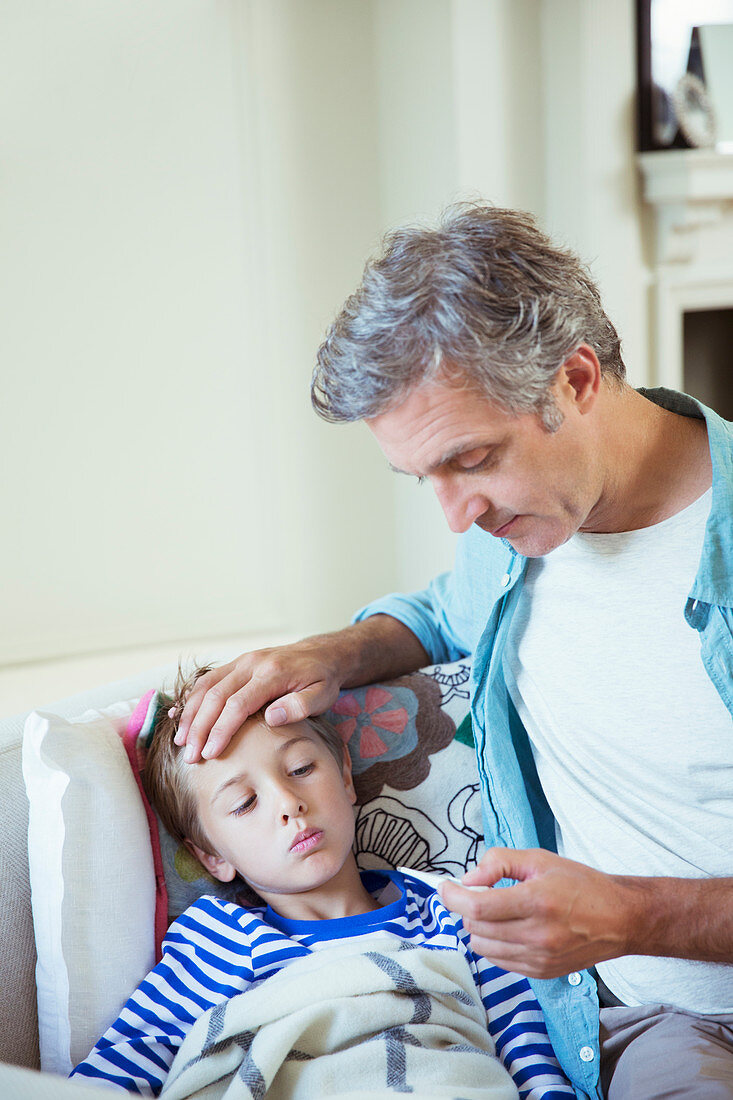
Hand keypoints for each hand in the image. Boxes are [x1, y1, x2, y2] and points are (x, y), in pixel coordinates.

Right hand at [174, 637, 345, 762]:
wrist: (321, 653)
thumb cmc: (322, 679)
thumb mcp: (322, 695)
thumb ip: (300, 706)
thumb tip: (271, 717)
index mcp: (272, 673)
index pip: (238, 704)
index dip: (221, 729)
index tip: (210, 753)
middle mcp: (252, 664)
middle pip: (215, 696)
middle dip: (199, 727)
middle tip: (190, 756)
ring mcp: (242, 661)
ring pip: (206, 686)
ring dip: (191, 714)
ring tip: (182, 741)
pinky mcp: (237, 664)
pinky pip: (209, 680)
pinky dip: (193, 699)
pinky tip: (183, 717)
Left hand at [439, 847, 633, 978]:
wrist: (619, 919)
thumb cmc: (581, 884)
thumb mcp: (540, 859)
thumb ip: (499, 862)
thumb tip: (468, 878)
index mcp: (537, 901)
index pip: (478, 906)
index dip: (452, 897)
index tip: (445, 887)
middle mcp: (537, 935)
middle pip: (476, 927)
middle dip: (467, 908)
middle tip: (478, 892)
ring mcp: (539, 958)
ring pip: (483, 947)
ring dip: (478, 927)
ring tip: (496, 910)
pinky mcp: (540, 972)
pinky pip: (499, 961)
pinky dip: (493, 943)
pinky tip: (508, 927)